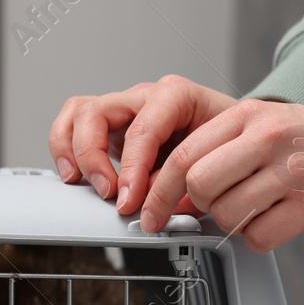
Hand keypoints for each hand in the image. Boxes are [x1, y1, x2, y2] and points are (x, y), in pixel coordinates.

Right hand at [48, 75, 238, 201]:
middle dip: (96, 158)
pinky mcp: (113, 125)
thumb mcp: (216, 162)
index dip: (132, 169)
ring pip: (80, 112)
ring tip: (79, 181)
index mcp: (177, 96)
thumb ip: (183, 183)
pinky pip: (75, 122)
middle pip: (99, 112)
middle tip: (109, 193)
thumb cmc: (229, 143)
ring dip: (74, 150)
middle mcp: (146, 97)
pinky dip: (65, 146)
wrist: (238, 136)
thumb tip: (156, 208)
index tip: (129, 200)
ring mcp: (126, 107)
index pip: (142, 128)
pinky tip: (73, 173)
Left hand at [49, 76, 303, 251]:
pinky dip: (259, 238)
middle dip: (191, 207)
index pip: (184, 154)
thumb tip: (171, 192)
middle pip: (198, 184)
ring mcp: (292, 172)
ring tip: (253, 211)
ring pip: (227, 214)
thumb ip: (222, 148)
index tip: (147, 211)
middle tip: (201, 214)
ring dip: (230, 223)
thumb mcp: (266, 125)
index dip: (157, 190)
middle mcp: (269, 139)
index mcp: (249, 116)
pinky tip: (276, 222)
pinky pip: (260, 237)